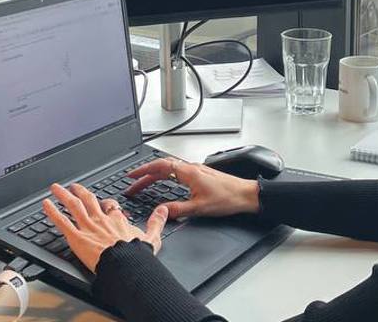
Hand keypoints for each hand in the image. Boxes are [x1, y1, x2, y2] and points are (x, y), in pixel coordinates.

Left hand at [42, 182, 166, 272]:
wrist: (126, 265)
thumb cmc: (137, 255)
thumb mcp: (152, 237)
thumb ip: (156, 222)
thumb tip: (164, 210)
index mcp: (117, 220)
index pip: (110, 207)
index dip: (105, 203)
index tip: (103, 202)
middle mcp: (101, 220)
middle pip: (89, 200)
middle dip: (80, 192)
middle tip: (73, 186)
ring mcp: (88, 227)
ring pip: (74, 206)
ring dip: (63, 195)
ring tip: (55, 188)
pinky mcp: (76, 237)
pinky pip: (62, 221)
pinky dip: (52, 212)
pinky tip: (45, 204)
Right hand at [125, 157, 259, 219]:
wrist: (247, 195)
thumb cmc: (228, 198)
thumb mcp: (200, 208)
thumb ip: (178, 209)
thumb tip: (161, 211)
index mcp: (189, 172)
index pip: (160, 166)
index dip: (143, 171)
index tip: (131, 176)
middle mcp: (192, 168)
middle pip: (162, 167)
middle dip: (145, 175)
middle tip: (132, 184)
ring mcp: (196, 171)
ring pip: (170, 169)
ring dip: (155, 176)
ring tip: (143, 184)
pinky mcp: (201, 176)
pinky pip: (177, 172)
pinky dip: (166, 177)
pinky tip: (165, 183)